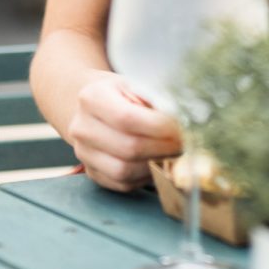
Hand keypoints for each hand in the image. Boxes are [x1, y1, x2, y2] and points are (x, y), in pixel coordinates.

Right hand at [67, 71, 181, 192]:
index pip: (127, 118)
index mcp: (92, 98)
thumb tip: (180, 117)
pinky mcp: (92, 173)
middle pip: (128, 147)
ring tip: (175, 153)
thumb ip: (154, 98)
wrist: (96, 107)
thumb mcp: (136, 84)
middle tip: (186, 142)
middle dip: (163, 148)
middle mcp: (82, 127)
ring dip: (156, 164)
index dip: (159, 126)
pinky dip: (145, 176)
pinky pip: (122, 184)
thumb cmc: (123, 93)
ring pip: (124, 171)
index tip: (182, 126)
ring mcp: (84, 153)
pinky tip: (159, 162)